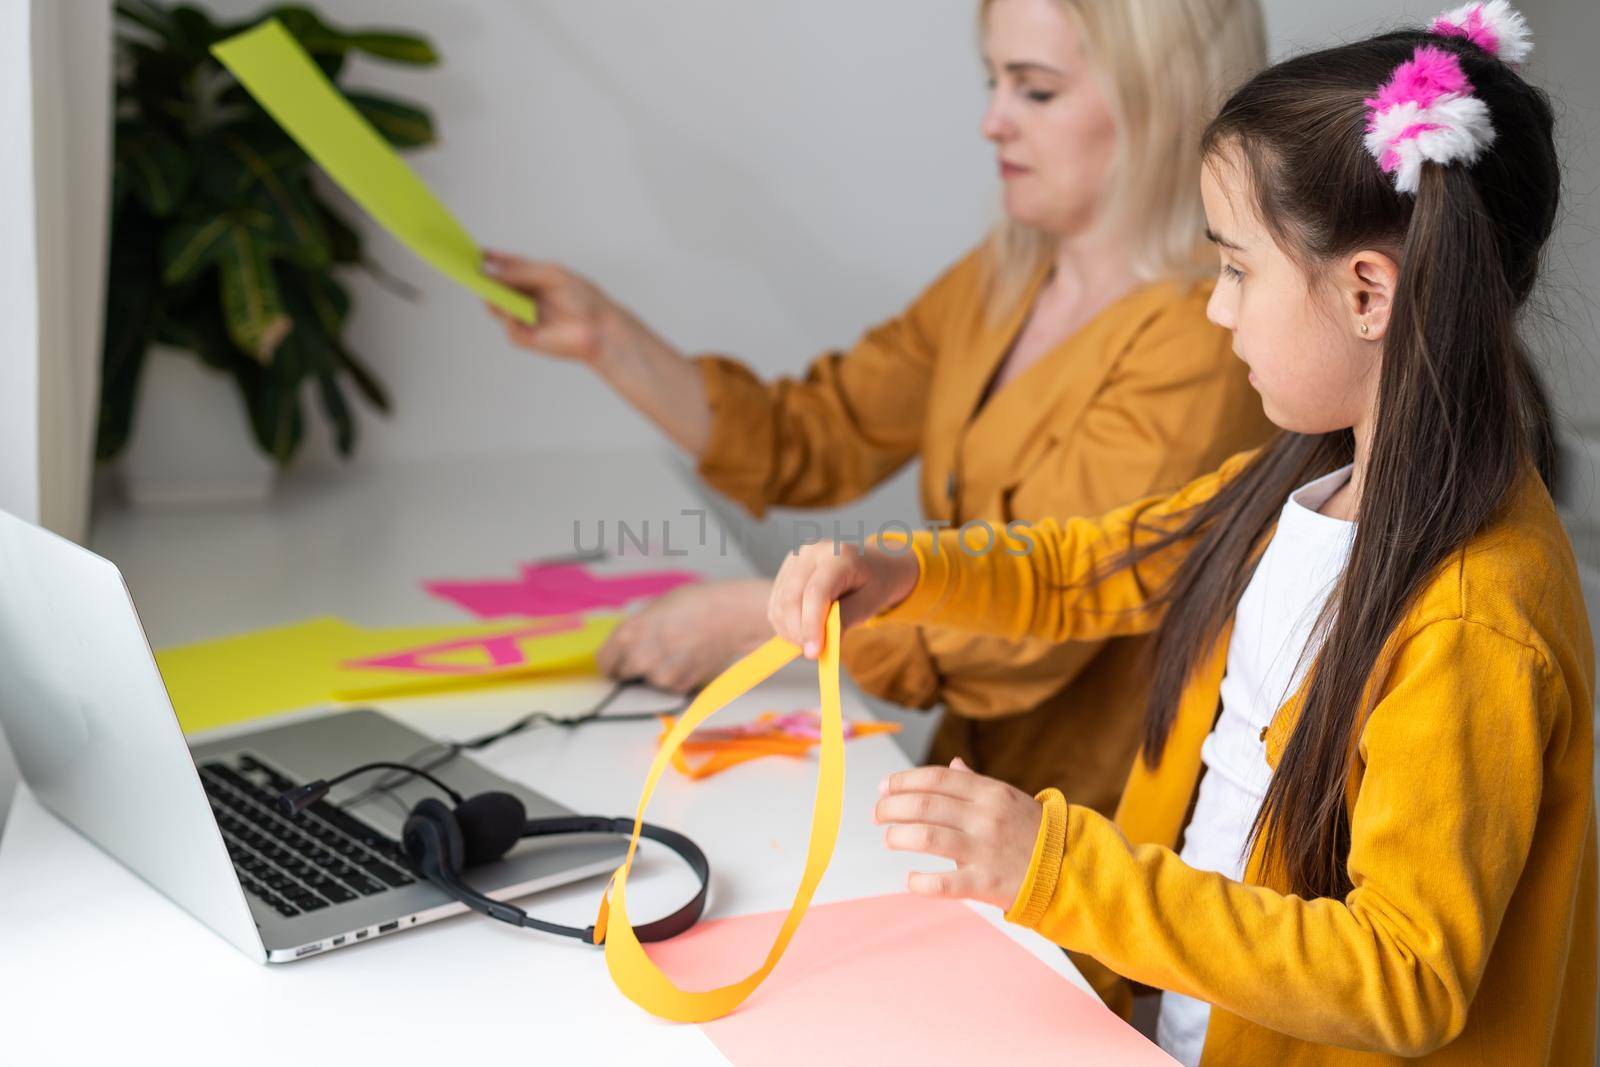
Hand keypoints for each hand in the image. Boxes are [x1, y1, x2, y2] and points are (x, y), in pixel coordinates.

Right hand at [481, 251, 633, 366]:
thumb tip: (493, 272)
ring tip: (483, 287)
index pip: (507, 267)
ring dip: (490, 297)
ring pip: (496, 307)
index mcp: (533, 279)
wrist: (599, 327)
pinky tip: (511, 310)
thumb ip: (521, 271)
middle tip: (470, 270)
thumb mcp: (550, 275)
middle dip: (482, 278)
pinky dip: (508, 316)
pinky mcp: (525, 337)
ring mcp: (524, 317)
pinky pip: (509, 325)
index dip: (491, 259)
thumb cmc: (582, 298)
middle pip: (497, 286)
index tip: (477, 252)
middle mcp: (526, 297)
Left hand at [595, 581, 770, 692]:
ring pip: (649, 681)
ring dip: (658, 671)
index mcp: (627, 635)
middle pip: (624, 674)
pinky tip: (688, 658)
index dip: (612, 660)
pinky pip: (669, 687)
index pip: (604, 663)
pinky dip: (676, 677)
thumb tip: (625, 645)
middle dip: (635, 665)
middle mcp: (639, 659)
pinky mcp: (679, 687)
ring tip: (677, 650)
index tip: (618, 660)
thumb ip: (634, 630)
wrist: (729, 616)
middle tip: (655, 649)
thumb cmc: (694, 604)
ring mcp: (659, 676)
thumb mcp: (653, 609)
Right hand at [768, 540, 919, 657]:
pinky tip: (802, 629)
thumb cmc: (873, 584)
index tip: (814, 652)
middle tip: (812, 652)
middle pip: (791, 598)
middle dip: (798, 631)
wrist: (872, 563)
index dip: (811, 625)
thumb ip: (843, 621)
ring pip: (779, 602)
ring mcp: (796, 557)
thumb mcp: (868, 605)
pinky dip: (784, 623)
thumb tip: (817, 645)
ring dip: (789, 630)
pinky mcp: (786, 568)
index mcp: (838, 555)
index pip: (815, 593)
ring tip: (810, 641)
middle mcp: (812, 551)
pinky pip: (775, 602)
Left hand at [874, 758, 1042, 909]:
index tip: (883, 786)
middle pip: (924, 804)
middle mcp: (985, 817)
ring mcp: (985, 850)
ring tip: (889, 838)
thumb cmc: (1034, 833)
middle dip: (891, 807)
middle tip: (877, 814)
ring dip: (898, 836)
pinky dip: (919, 881)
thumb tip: (951, 764)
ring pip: (926, 836)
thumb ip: (976, 783)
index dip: (903, 780)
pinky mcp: (987, 883)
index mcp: (990, 792)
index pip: (936, 778)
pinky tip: (910, 879)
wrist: (1073, 869)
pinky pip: (943, 883)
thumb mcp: (1009, 798)